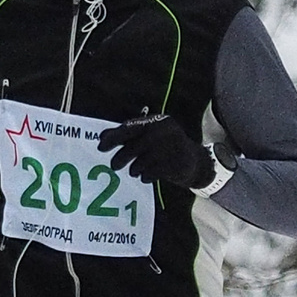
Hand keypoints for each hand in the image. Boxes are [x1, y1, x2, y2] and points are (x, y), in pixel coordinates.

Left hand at [99, 115, 214, 188]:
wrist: (196, 162)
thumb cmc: (166, 148)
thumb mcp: (150, 136)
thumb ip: (128, 135)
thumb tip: (102, 137)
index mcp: (157, 121)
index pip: (131, 127)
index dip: (114, 137)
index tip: (100, 146)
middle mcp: (164, 131)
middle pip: (134, 146)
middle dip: (121, 157)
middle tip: (113, 166)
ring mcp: (171, 148)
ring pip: (141, 161)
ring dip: (135, 169)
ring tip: (136, 171)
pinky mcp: (175, 164)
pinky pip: (151, 173)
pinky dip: (145, 176)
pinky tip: (147, 176)